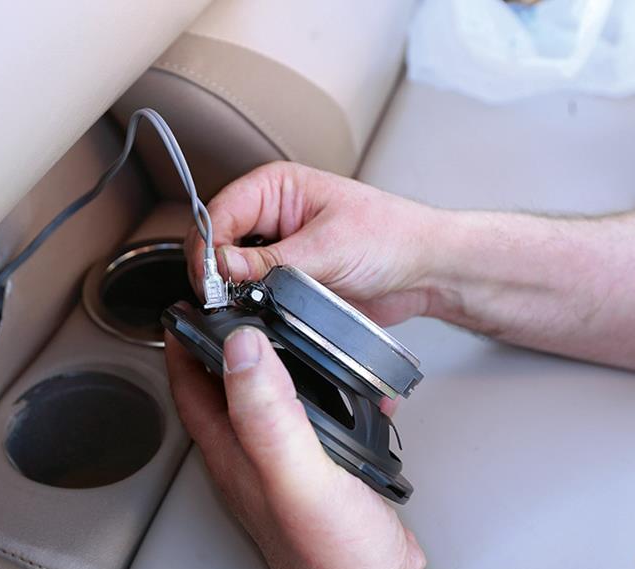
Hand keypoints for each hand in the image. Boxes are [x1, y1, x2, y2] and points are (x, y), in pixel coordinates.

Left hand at [164, 328, 447, 568]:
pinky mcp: (316, 479)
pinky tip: (337, 389)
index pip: (190, 390)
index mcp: (233, 459)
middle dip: (224, 345)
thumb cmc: (336, 560)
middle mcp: (250, 465)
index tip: (186, 305)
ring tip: (282, 333)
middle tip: (237, 308)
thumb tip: (241, 348)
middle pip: (221, 392)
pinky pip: (302, 423)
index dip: (182, 344)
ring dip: (269, 366)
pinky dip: (313, 396)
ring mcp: (282, 473)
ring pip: (263, 405)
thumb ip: (265, 411)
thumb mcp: (295, 476)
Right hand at [185, 161, 442, 325]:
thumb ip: (271, 262)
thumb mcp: (329, 247)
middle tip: (227, 298)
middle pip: (217, 245)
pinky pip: (254, 297)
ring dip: (237, 293)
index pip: (218, 214)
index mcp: (275, 189)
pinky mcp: (286, 283)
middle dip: (218, 274)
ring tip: (250, 305)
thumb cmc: (392, 236)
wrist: (426, 271)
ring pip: (231, 275)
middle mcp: (271, 218)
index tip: (211, 280)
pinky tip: (262, 314)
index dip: (208, 248)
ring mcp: (277, 253)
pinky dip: (253, 308)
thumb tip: (223, 268)